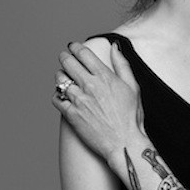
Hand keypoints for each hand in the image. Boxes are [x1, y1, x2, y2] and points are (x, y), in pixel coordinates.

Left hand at [51, 42, 144, 161]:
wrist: (124, 143)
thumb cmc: (130, 117)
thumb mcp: (133, 87)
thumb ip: (122, 64)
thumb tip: (115, 47)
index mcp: (104, 77)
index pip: (83, 53)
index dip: (75, 47)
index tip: (73, 46)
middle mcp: (89, 85)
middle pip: (68, 62)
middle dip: (64, 57)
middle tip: (64, 57)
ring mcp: (79, 100)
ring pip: (59, 80)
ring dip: (60, 76)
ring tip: (63, 77)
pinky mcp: (71, 114)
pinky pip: (56, 99)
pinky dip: (57, 95)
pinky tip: (62, 96)